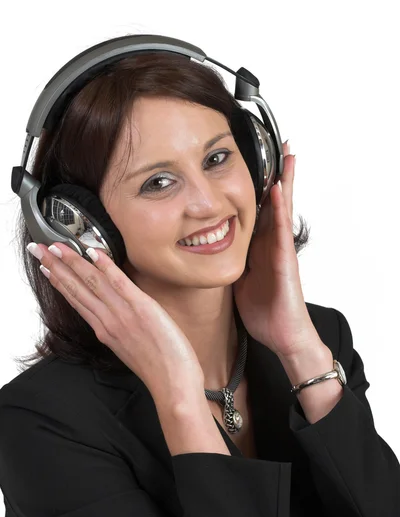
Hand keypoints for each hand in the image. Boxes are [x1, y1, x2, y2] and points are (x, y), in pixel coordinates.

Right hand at [28, 243, 204, 401]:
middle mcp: (108, 321)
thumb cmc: (158, 369)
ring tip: (57, 246)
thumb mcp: (130, 349)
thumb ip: (118, 330)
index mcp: (105, 330)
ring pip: (92, 283)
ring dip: (73, 262)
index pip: (76, 300)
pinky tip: (93, 253)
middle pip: (76, 289)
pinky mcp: (142, 308)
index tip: (46, 267)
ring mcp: (123, 314)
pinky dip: (106, 267)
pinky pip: (120, 283)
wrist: (172, 384)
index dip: (59, 281)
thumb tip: (115, 315)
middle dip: (56, 266)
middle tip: (38, 248)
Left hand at [233, 142, 320, 358]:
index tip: (254, 164)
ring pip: (281, 210)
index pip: (257, 211)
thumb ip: (230, 263)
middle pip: (273, 203)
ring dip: (284, 182)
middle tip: (280, 145)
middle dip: (276, 175)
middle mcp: (270, 245)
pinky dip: (279, 209)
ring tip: (288, 155)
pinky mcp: (285, 261)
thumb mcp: (238, 282)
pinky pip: (280, 231)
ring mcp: (280, 251)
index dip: (257, 188)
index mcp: (257, 248)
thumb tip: (209, 254)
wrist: (282, 335)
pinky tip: (277, 190)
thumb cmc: (264, 311)